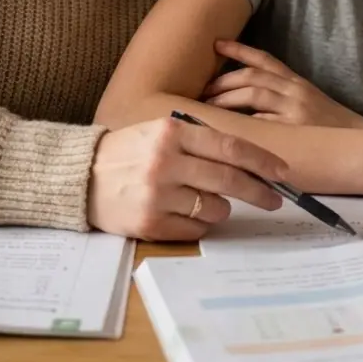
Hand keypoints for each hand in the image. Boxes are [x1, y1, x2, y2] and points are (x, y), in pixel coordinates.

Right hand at [86, 117, 286, 240]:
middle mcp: (166, 161)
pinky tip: (183, 214)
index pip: (229, 146)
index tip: (281, 171)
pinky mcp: (150, 223)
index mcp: (172, 132)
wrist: (80, 176)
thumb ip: (197, 141)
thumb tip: (245, 160)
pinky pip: (195, 229)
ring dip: (221, 208)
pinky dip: (199, 224)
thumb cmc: (127, 152)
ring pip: (215, 208)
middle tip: (275, 199)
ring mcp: (158, 194)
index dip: (261, 160)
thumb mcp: (159, 132)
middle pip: (229, 178)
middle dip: (259, 191)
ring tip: (203, 201)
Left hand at [202, 39, 362, 128]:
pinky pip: (262, 122)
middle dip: (223, 79)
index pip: (264, 59)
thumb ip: (286, 101)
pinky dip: (242, 123)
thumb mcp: (312, 106)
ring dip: (226, 97)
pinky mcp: (296, 128)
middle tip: (203, 89)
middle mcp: (295, 90)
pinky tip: (227, 129)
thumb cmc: (337, 131)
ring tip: (207, 106)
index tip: (216, 43)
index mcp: (298, 82)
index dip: (239, 49)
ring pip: (253, 92)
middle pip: (252, 74)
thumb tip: (252, 106)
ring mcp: (295, 108)